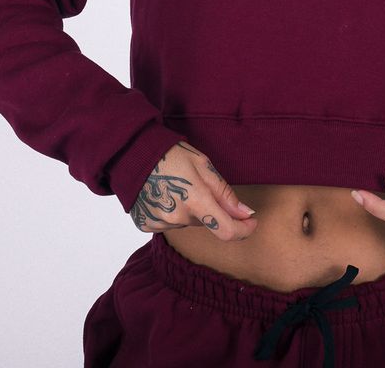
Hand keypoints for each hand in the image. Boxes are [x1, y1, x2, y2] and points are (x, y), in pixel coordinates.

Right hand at [129, 141, 257, 240]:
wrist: (133, 153)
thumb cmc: (171, 154)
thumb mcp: (204, 166)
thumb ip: (225, 193)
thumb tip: (245, 213)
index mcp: (195, 200)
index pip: (226, 230)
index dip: (243, 230)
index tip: (251, 222)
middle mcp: (177, 217)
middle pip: (206, 222)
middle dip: (210, 208)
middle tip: (197, 184)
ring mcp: (160, 223)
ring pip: (188, 223)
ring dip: (190, 210)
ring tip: (177, 186)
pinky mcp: (147, 224)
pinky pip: (170, 224)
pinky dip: (173, 212)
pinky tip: (164, 194)